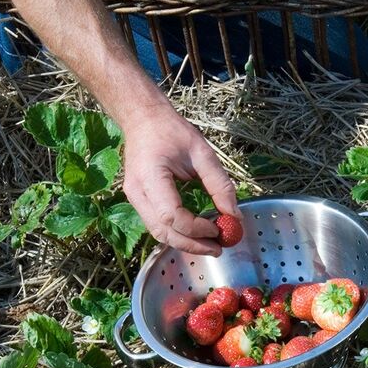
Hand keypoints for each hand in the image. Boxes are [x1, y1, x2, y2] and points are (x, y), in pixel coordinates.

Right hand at [120, 104, 238, 255]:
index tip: (218, 228)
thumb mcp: (202, 152)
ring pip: (158, 233)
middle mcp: (137, 192)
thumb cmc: (171, 131)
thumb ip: (219, 184)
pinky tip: (196, 234)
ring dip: (185, 243)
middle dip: (192, 245)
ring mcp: (134, 198)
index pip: (171, 216)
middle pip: (163, 232)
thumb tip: (233, 214)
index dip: (196, 228)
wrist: (143, 119)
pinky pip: (157, 225)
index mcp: (150, 177)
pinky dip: (177, 233)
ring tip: (211, 244)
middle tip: (219, 248)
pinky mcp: (138, 200)